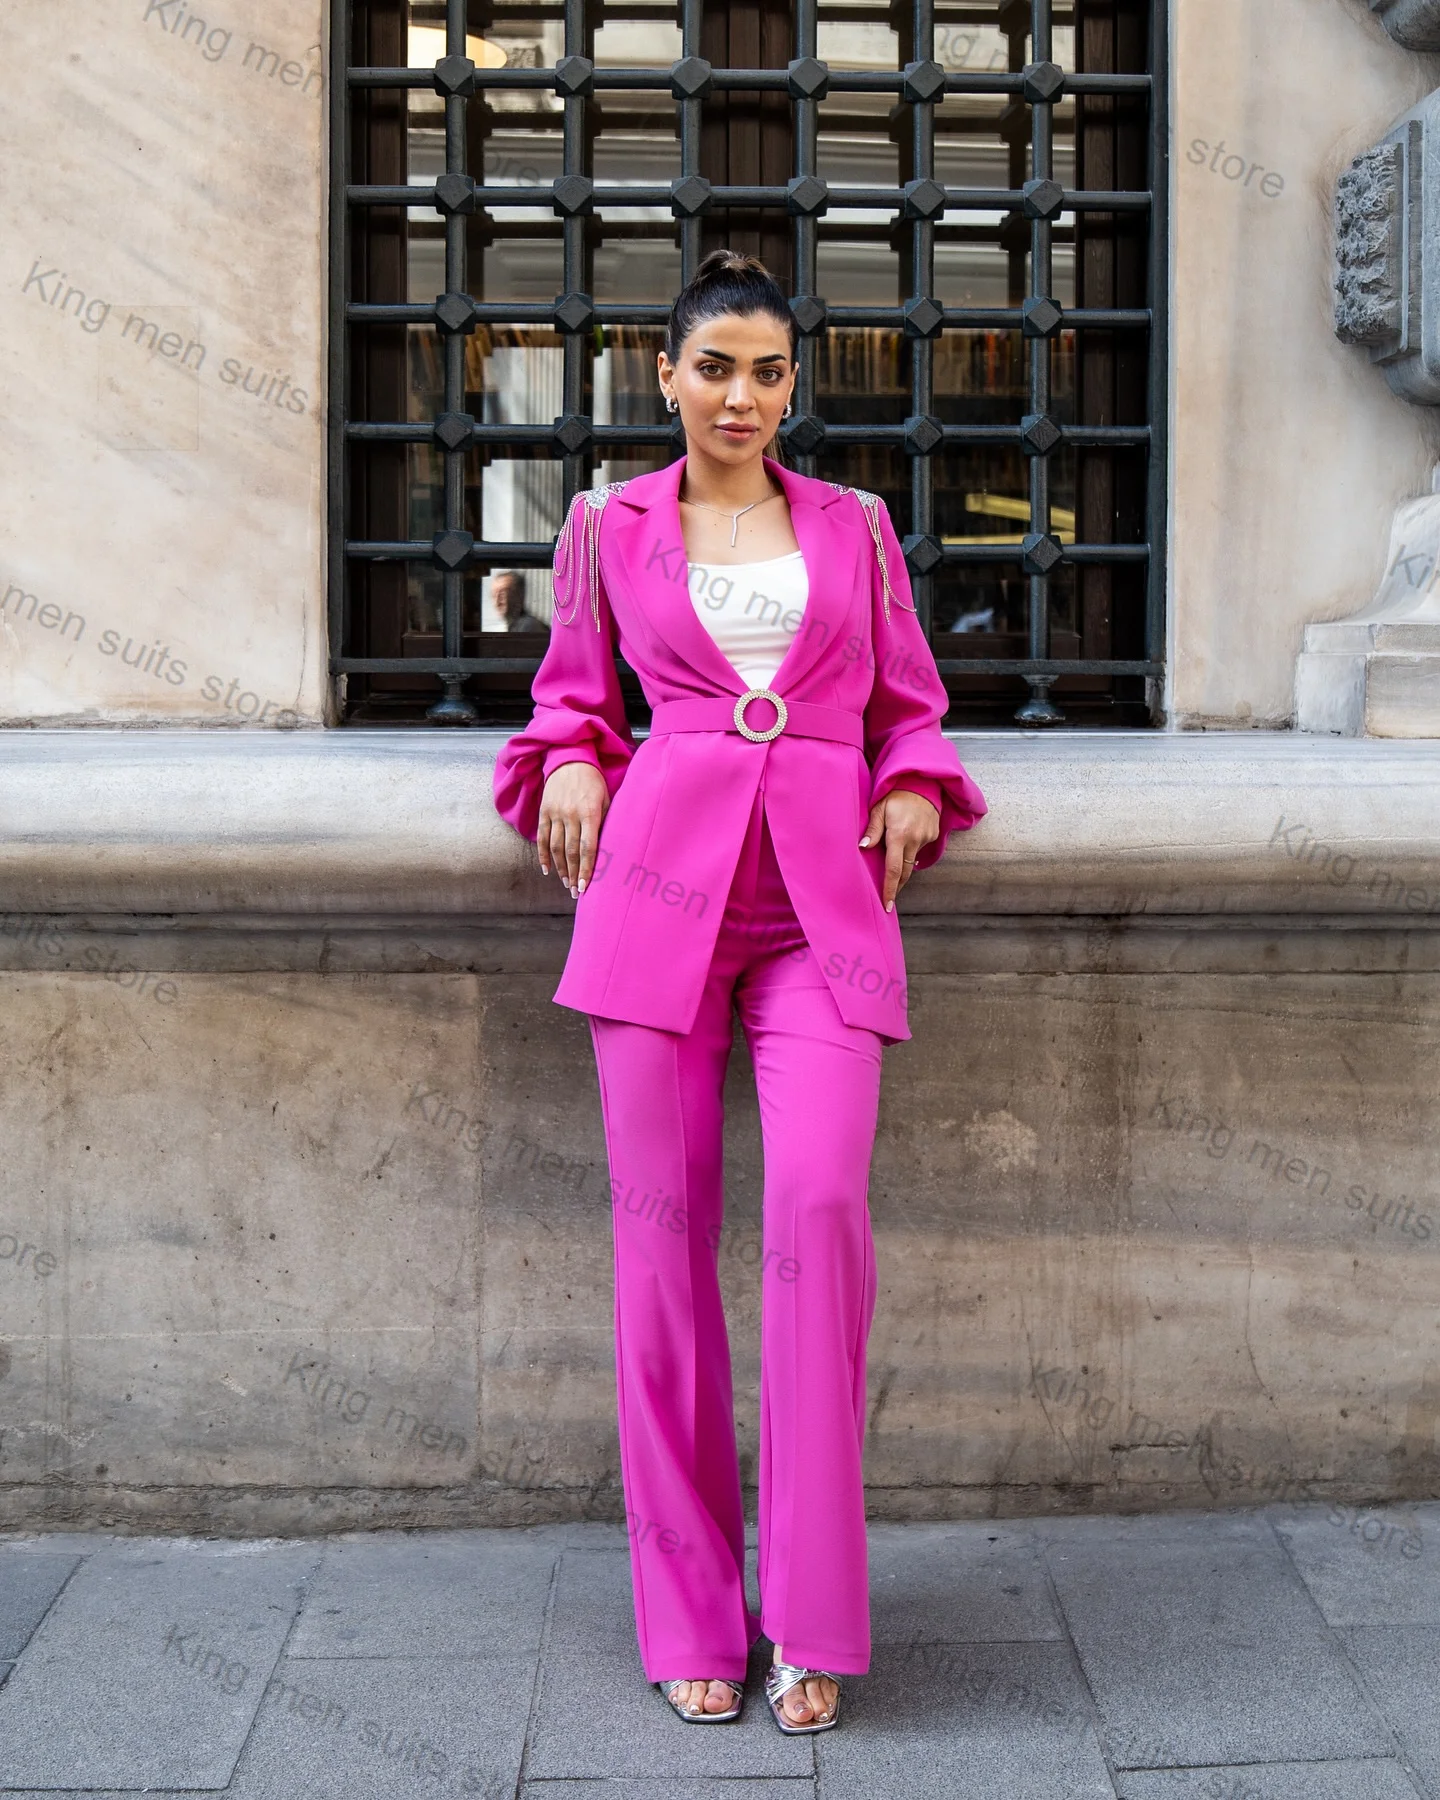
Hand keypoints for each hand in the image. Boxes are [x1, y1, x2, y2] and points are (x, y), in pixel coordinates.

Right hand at [538, 761, 610, 895]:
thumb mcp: (607, 799)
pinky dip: (544, 855)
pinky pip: (543, 838)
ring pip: (556, 848)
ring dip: (560, 869)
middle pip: (571, 852)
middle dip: (573, 875)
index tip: (585, 888)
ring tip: (565, 883)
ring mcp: (555, 813)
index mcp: (590, 813)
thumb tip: (609, 850)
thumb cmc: (594, 781)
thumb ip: (606, 823)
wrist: (570, 759)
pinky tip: (547, 870)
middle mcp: (570, 815)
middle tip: (575, 893)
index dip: (585, 870)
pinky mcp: (544, 811)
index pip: (587, 848)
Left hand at [859, 788, 940, 912]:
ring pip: (912, 861)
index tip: (887, 905)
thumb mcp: (879, 808)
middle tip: (889, 899)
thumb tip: (863, 847)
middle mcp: (915, 839)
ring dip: (902, 867)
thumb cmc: (895, 794)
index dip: (890, 889)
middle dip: (897, 887)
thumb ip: (872, 829)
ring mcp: (926, 837)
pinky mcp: (933, 834)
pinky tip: (905, 842)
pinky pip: (919, 849)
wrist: (922, 782)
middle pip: (905, 872)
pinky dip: (910, 851)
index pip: (893, 869)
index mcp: (899, 835)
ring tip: (892, 872)